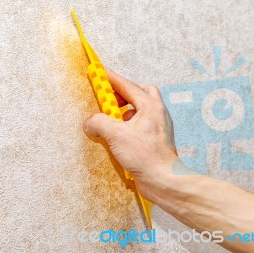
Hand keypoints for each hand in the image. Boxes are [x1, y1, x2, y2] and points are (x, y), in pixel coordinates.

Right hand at [83, 68, 177, 198]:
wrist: (163, 180)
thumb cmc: (146, 157)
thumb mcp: (116, 135)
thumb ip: (99, 123)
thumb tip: (89, 122)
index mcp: (150, 106)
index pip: (127, 86)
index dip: (111, 78)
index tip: (99, 71)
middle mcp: (156, 114)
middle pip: (140, 93)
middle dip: (123, 93)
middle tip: (108, 99)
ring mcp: (156, 127)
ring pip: (139, 110)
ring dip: (124, 111)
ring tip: (110, 119)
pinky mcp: (153, 140)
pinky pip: (138, 125)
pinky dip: (126, 125)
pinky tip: (117, 136)